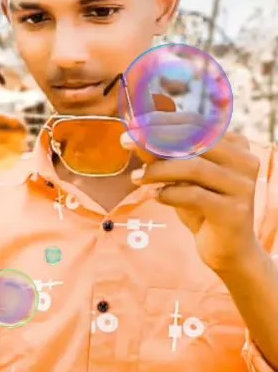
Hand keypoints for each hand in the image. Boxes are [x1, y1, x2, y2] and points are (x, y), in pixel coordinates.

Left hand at [122, 121, 260, 273]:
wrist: (227, 249)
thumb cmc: (202, 208)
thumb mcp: (180, 177)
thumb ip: (162, 155)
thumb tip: (134, 133)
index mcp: (236, 145)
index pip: (196, 124)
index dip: (162, 122)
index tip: (132, 125)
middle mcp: (245, 161)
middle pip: (195, 141)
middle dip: (156, 139)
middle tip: (126, 142)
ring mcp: (242, 186)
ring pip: (195, 168)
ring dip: (159, 169)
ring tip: (137, 177)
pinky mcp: (234, 211)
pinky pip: (195, 196)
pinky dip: (170, 193)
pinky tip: (156, 196)